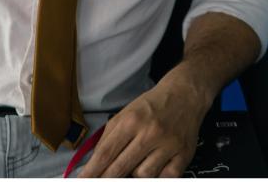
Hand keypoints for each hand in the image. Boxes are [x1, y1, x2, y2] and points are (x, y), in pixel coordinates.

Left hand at [77, 75, 206, 177]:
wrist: (184, 94)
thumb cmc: (151, 105)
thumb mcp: (126, 113)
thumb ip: (109, 136)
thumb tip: (94, 161)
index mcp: (131, 120)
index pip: (106, 152)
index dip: (92, 171)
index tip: (82, 180)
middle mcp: (149, 132)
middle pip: (121, 167)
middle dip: (108, 178)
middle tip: (101, 181)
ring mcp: (168, 145)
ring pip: (143, 175)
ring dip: (136, 172)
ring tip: (139, 159)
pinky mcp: (183, 155)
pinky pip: (164, 178)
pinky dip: (158, 175)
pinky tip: (156, 163)